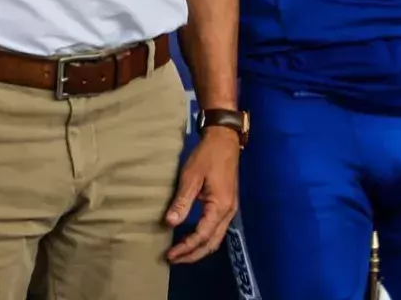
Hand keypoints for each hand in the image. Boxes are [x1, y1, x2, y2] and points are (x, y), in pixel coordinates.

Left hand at [163, 128, 239, 263]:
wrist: (224, 141)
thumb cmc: (207, 156)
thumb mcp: (191, 176)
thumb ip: (182, 201)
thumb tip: (170, 223)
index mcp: (220, 207)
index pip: (202, 235)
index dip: (186, 247)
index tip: (170, 254)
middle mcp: (228, 213)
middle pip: (212, 243)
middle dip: (193, 254)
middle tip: (173, 259)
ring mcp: (230, 210)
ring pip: (216, 239)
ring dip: (199, 249)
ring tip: (180, 253)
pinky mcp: (227, 206)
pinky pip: (216, 230)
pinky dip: (204, 239)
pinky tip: (191, 239)